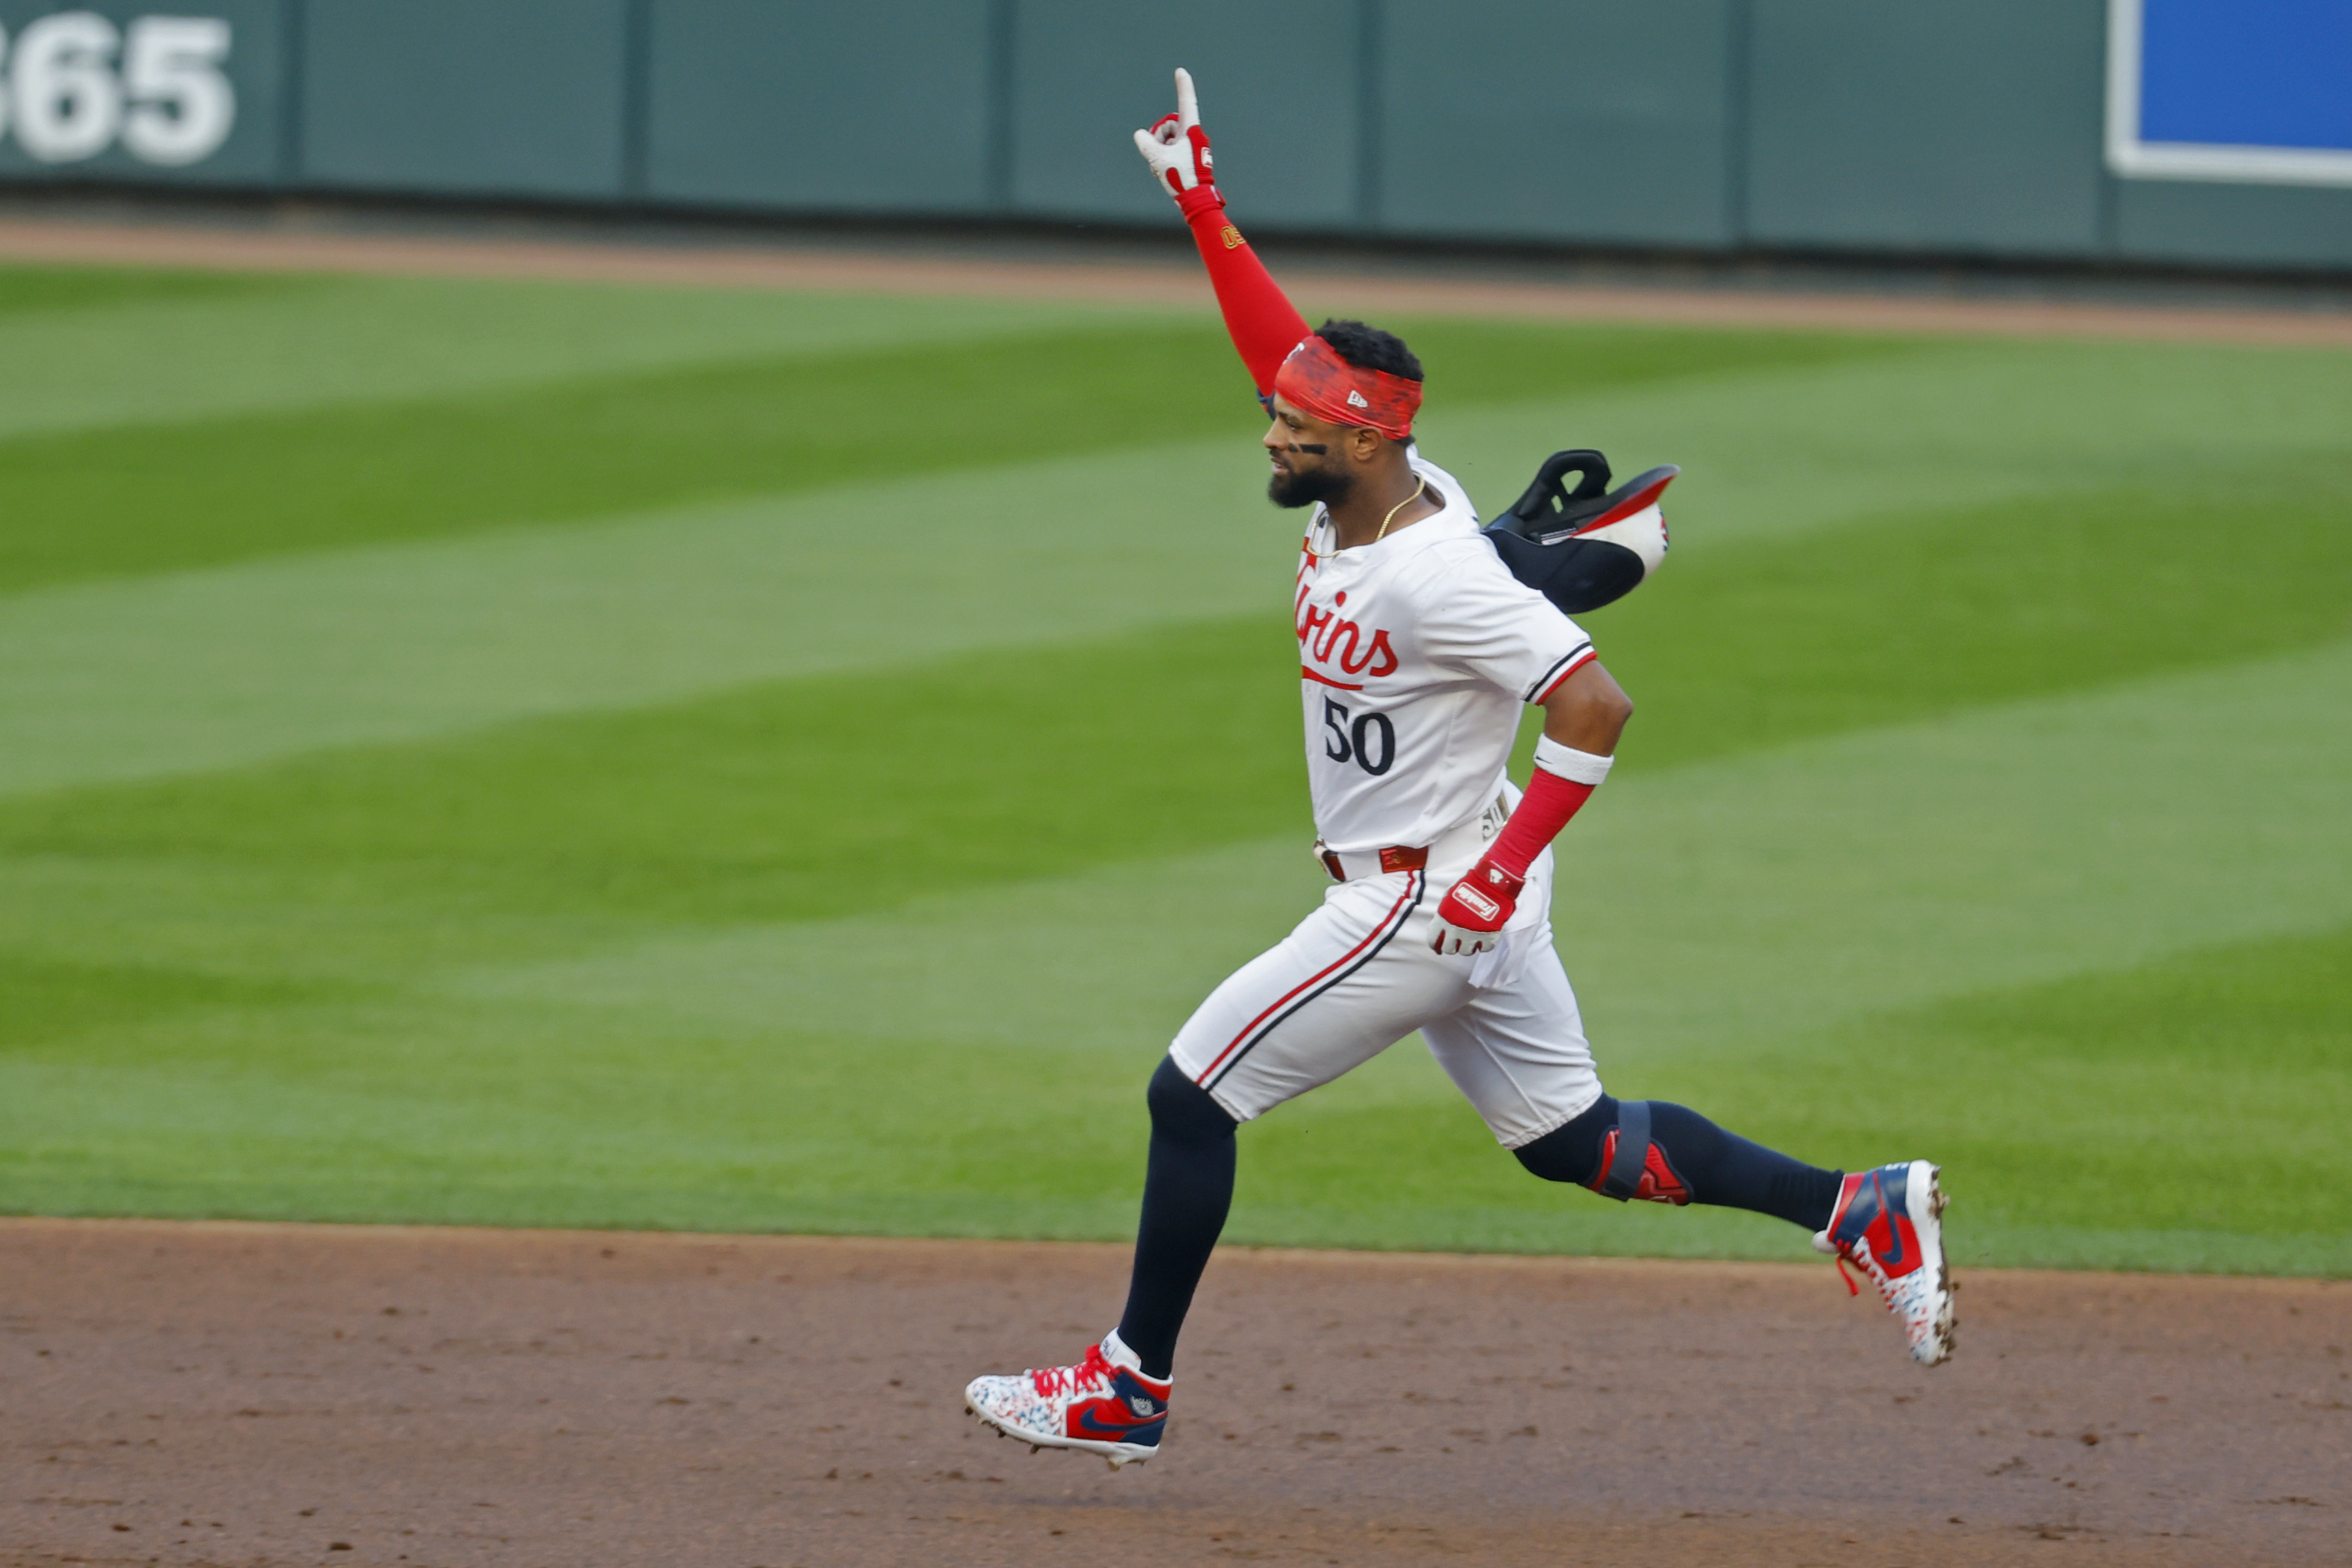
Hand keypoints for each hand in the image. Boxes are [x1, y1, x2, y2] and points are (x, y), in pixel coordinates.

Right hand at [1133, 67, 1217, 205]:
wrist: (1197, 199)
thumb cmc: (1183, 177)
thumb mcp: (1159, 159)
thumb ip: (1146, 144)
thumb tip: (1140, 136)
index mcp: (1191, 130)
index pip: (1186, 103)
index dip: (1183, 86)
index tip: (1181, 72)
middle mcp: (1193, 135)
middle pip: (1169, 125)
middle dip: (1159, 136)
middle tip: (1158, 153)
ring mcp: (1191, 146)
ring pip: (1168, 139)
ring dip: (1160, 149)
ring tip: (1162, 166)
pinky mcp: (1189, 156)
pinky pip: (1171, 150)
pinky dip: (1164, 158)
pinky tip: (1164, 171)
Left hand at [1431, 859, 1524, 955]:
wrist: (1491, 882)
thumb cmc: (1469, 885)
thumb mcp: (1449, 896)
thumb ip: (1444, 912)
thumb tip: (1441, 924)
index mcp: (1443, 919)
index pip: (1433, 940)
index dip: (1435, 945)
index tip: (1438, 948)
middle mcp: (1455, 930)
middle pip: (1449, 949)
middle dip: (1451, 947)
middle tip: (1456, 944)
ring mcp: (1473, 934)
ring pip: (1466, 952)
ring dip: (1467, 947)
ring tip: (1471, 941)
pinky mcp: (1489, 936)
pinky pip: (1485, 948)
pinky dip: (1484, 945)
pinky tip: (1483, 940)